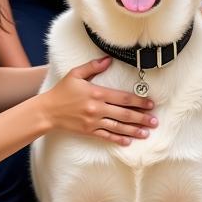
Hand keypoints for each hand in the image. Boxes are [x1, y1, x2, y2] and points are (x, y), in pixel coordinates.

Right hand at [41, 57, 157, 145]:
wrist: (48, 111)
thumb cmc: (62, 91)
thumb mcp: (75, 74)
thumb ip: (93, 66)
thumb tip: (108, 59)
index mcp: (97, 93)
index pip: (123, 98)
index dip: (138, 101)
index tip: (150, 104)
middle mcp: (97, 108)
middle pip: (124, 114)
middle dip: (141, 118)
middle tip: (154, 121)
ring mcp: (93, 121)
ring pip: (118, 127)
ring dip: (134, 130)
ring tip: (146, 133)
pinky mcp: (88, 131)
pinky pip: (106, 136)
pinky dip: (118, 139)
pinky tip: (128, 141)